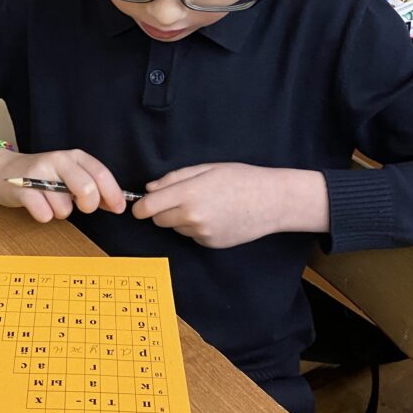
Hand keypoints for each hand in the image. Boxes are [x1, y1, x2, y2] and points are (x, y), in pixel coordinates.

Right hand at [0, 147, 127, 222]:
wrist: (3, 171)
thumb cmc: (43, 177)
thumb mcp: (71, 175)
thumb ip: (94, 188)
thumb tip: (117, 204)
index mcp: (74, 156)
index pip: (101, 174)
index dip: (113, 194)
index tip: (118, 209)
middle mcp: (58, 160)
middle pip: (87, 189)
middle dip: (89, 205)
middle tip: (81, 207)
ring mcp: (39, 174)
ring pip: (64, 208)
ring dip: (61, 212)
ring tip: (51, 201)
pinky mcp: (22, 188)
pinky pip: (44, 214)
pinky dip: (44, 216)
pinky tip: (38, 206)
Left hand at [131, 162, 328, 247]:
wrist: (272, 201)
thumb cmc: (241, 178)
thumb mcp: (207, 168)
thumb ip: (174, 178)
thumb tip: (150, 189)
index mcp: (189, 193)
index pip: (148, 207)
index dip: (141, 206)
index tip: (142, 205)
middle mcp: (192, 216)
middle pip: (158, 220)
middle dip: (162, 211)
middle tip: (180, 198)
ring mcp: (201, 233)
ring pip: (175, 228)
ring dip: (180, 219)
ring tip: (205, 205)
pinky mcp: (210, 243)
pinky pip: (192, 236)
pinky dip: (196, 228)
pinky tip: (215, 216)